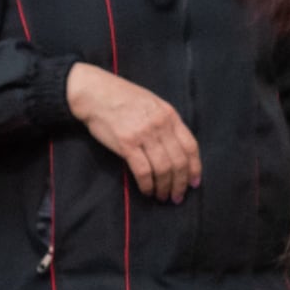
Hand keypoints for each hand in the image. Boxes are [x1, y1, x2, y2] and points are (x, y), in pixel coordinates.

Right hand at [66, 61, 201, 197]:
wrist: (94, 92)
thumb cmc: (122, 97)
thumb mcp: (152, 104)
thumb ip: (166, 123)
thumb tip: (176, 149)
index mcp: (169, 115)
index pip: (190, 146)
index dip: (195, 168)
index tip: (194, 182)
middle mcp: (160, 125)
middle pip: (178, 162)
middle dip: (180, 184)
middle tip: (177, 197)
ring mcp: (144, 134)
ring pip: (163, 169)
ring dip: (164, 187)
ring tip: (162, 197)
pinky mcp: (126, 143)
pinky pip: (143, 171)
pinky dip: (147, 185)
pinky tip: (147, 191)